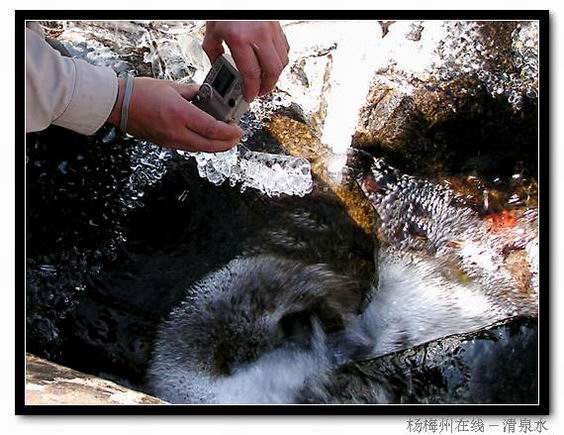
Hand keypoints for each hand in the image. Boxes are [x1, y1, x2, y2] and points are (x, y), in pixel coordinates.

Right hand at [108, 77, 242, 151]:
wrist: (118, 104)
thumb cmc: (141, 92)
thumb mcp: (172, 87)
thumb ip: (194, 92)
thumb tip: (208, 96)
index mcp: (180, 114)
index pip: (212, 129)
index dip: (229, 133)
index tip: (238, 130)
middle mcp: (176, 131)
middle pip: (209, 145)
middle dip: (227, 144)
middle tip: (236, 138)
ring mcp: (170, 140)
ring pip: (200, 149)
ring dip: (216, 147)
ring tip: (225, 140)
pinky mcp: (165, 144)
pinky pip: (189, 148)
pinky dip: (202, 145)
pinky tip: (207, 140)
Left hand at [203, 21, 289, 102]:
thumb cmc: (224, 8)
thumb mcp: (212, 31)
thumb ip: (213, 52)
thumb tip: (218, 67)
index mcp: (240, 39)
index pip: (251, 74)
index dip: (252, 90)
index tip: (249, 96)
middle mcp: (258, 35)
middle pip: (272, 71)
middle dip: (267, 87)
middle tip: (260, 92)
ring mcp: (270, 30)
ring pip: (282, 62)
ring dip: (274, 75)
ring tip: (265, 79)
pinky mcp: (277, 26)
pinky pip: (284, 48)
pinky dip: (279, 60)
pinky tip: (269, 62)